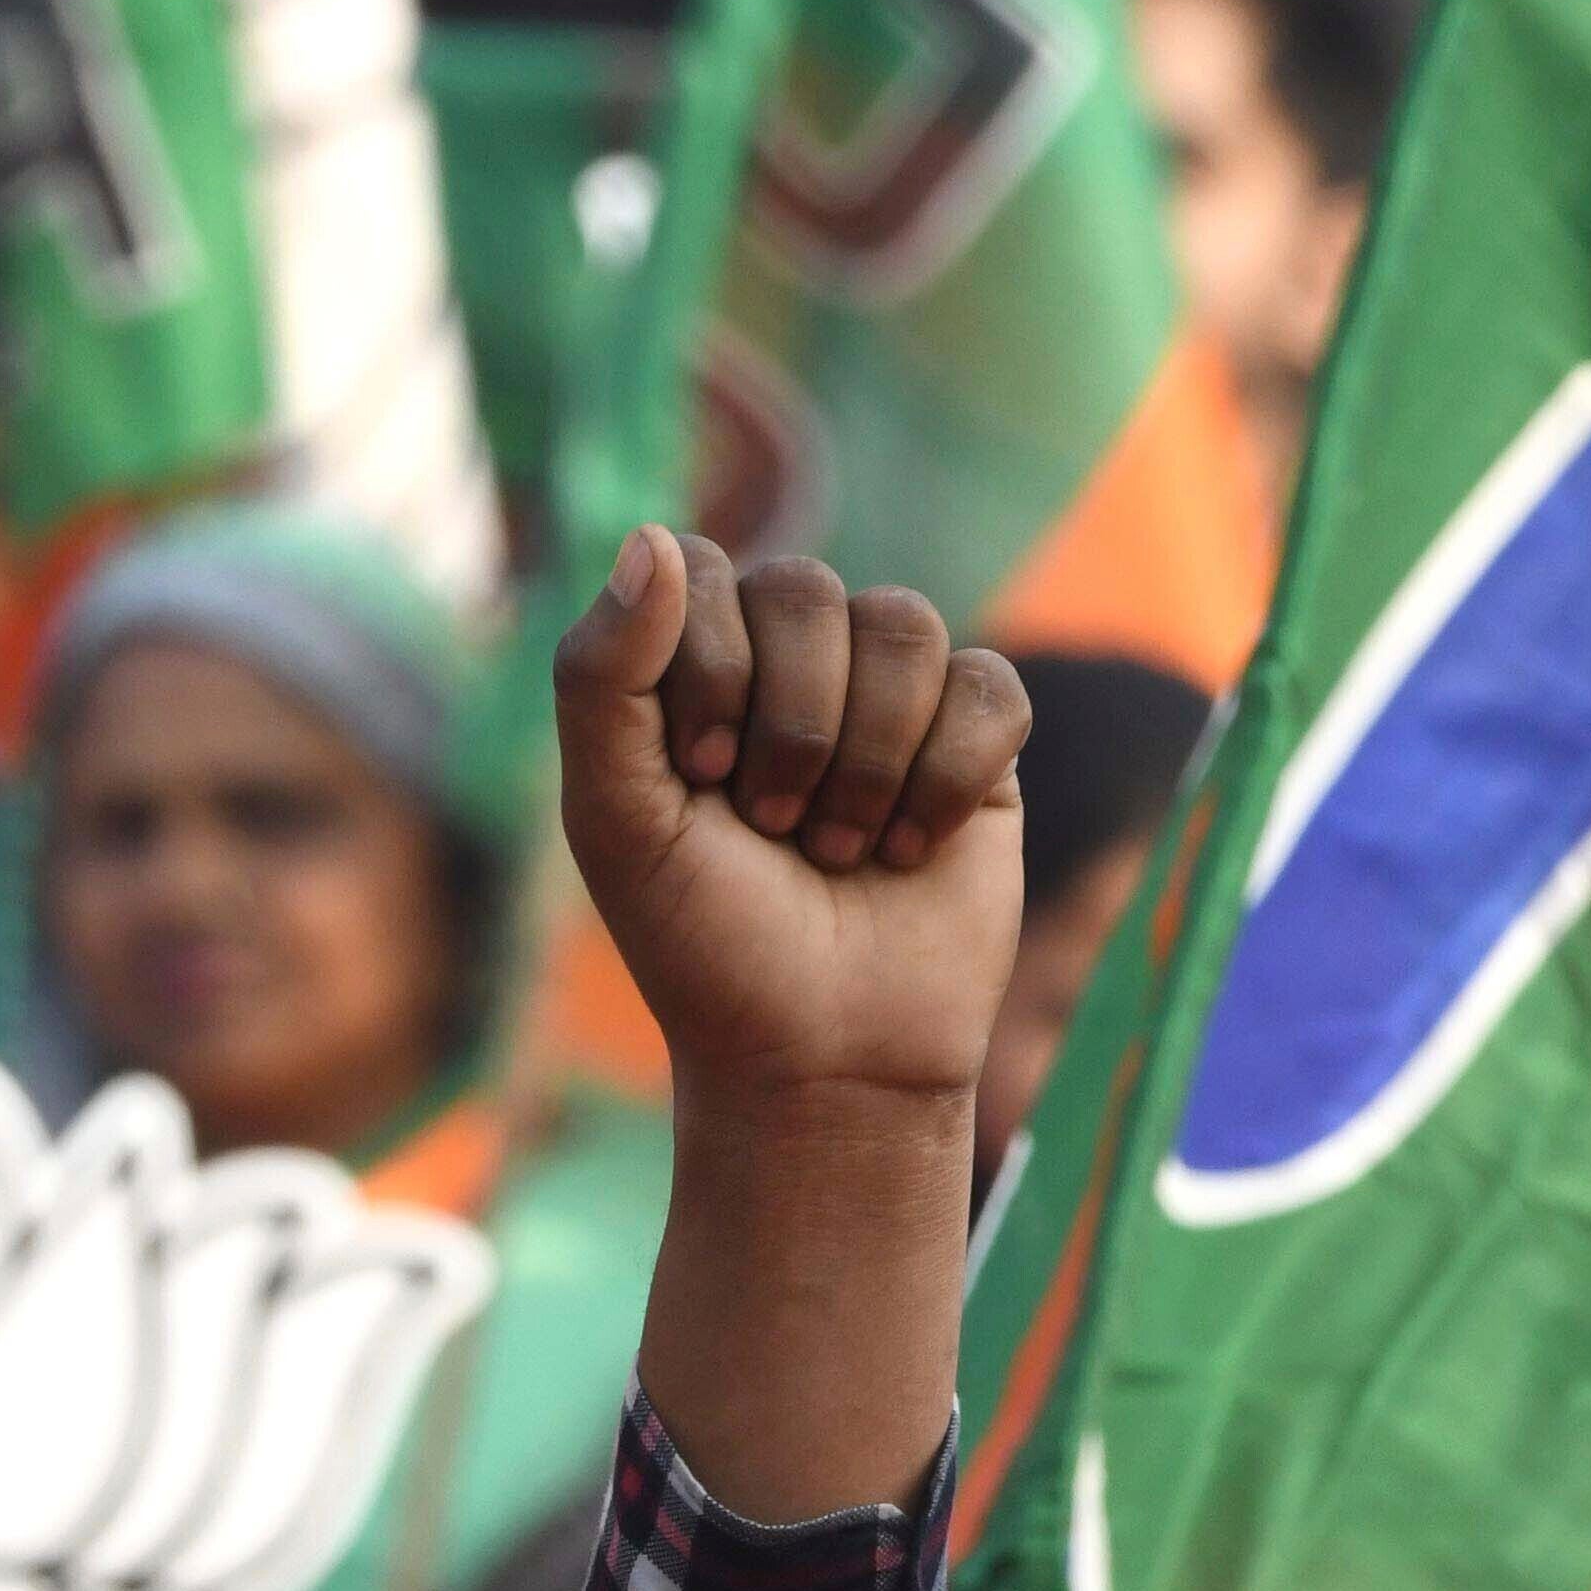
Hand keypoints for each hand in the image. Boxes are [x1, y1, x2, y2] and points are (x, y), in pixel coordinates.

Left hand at [548, 528, 1037, 1115]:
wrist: (824, 1056)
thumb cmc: (705, 943)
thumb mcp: (617, 820)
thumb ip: (602, 680)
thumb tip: (650, 534)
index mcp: (694, 663)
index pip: (702, 570)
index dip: (709, 671)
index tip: (700, 777)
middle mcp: (792, 660)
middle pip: (808, 591)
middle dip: (789, 729)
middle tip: (774, 830)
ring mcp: (890, 693)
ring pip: (903, 627)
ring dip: (866, 760)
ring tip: (841, 850)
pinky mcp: (980, 738)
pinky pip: (988, 686)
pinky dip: (947, 778)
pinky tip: (913, 849)